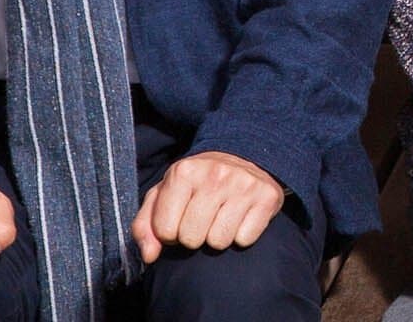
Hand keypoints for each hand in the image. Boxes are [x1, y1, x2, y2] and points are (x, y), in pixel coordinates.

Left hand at [134, 150, 284, 261]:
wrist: (242, 156)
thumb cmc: (196, 184)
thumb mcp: (164, 195)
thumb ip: (145, 225)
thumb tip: (150, 255)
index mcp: (183, 171)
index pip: (165, 231)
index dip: (170, 232)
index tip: (180, 219)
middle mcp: (214, 175)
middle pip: (192, 239)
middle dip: (193, 236)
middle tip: (202, 219)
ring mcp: (243, 185)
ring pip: (219, 242)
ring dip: (217, 237)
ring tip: (220, 218)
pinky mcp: (267, 197)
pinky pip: (245, 240)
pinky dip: (241, 235)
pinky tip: (240, 217)